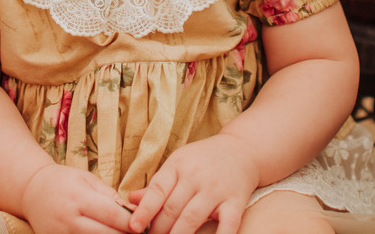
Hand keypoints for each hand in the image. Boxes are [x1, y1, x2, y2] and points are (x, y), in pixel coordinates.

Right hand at [22, 163, 133, 233]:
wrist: (32, 191)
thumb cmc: (64, 182)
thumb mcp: (87, 180)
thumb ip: (109, 196)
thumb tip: (133, 212)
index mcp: (78, 198)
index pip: (111, 214)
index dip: (130, 222)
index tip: (143, 226)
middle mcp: (69, 219)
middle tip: (138, 233)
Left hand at [127, 133, 259, 233]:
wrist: (242, 149)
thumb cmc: (203, 160)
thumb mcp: (178, 163)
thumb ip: (157, 184)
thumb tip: (132, 200)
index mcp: (178, 165)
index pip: (157, 190)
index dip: (144, 210)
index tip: (133, 227)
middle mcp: (196, 176)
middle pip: (172, 208)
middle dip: (159, 229)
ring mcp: (216, 189)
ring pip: (192, 218)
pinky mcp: (235, 202)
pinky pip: (227, 225)